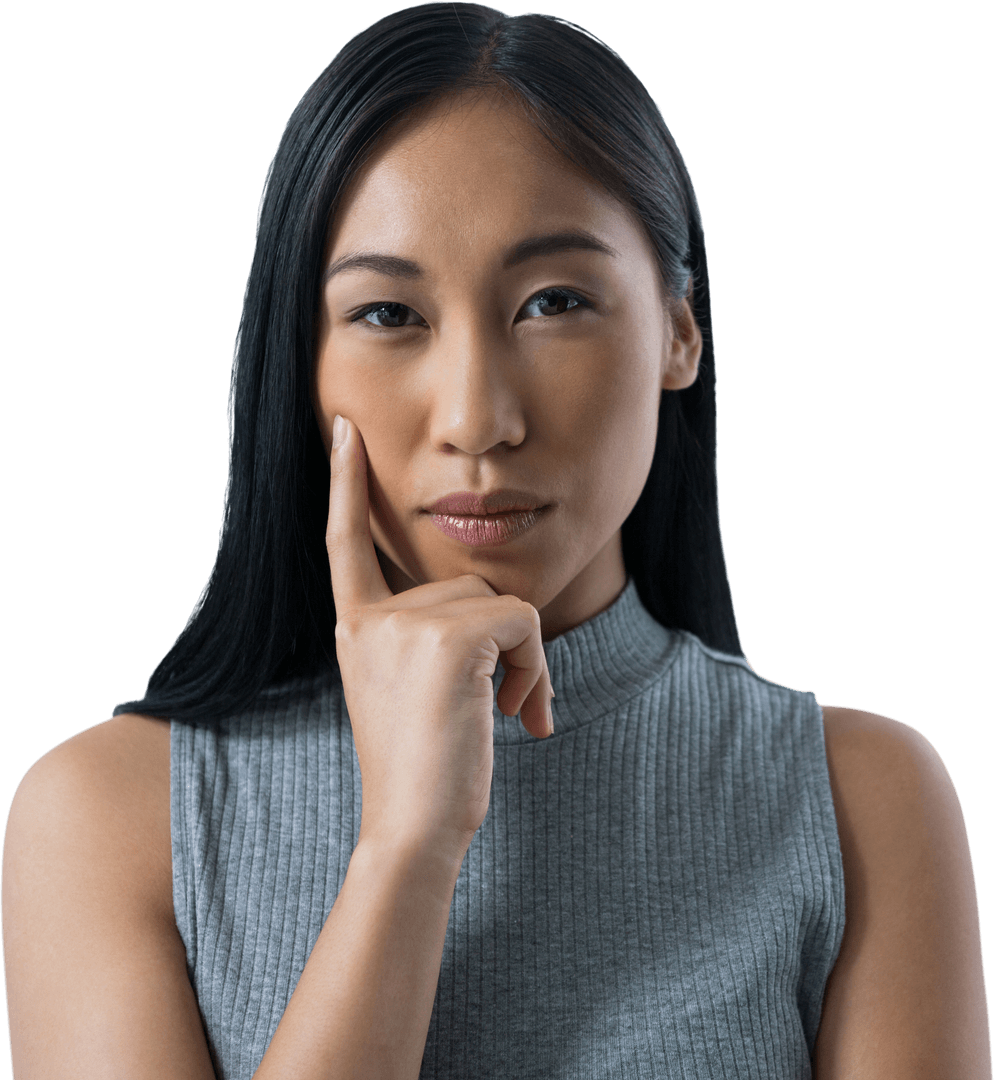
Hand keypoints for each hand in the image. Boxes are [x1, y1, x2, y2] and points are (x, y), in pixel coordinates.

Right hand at [325, 414, 553, 859]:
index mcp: (358, 628)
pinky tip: (520, 716)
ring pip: (501, 601)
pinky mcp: (449, 638)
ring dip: (523, 658)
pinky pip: (523, 621)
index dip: (346, 484)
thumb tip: (498, 610)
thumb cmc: (424, 769)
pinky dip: (538, 666)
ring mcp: (407, 625)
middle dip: (501, 640)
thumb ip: (430, 636)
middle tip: (503, 704)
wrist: (414, 828)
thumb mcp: (409, 690)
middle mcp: (373, 619)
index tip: (345, 431)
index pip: (345, 541)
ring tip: (507, 714)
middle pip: (466, 582)